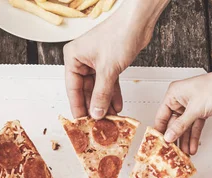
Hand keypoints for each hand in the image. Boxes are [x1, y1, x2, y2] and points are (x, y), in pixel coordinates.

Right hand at [64, 0, 167, 118]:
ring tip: (108, 118)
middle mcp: (82, 59)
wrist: (138, 21)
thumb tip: (95, 112)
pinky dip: (112, 94)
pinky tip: (116, 106)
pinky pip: (108, 83)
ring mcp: (95, 61)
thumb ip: (101, 94)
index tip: (81, 121)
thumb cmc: (119, 34)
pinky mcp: (109, 62)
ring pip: (98, 88)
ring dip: (104, 102)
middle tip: (97, 122)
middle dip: (93, 106)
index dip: (77, 106)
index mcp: (73, 57)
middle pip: (85, 89)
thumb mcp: (108, 70)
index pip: (72, 88)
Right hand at [155, 45, 211, 154]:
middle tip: (171, 151)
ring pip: (184, 127)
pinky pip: (194, 127)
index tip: (158, 143)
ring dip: (185, 140)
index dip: (160, 130)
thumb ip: (180, 125)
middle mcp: (181, 100)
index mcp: (174, 94)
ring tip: (183, 153)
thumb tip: (169, 136)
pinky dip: (194, 137)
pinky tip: (192, 146)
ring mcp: (191, 106)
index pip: (161, 116)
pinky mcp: (201, 111)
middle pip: (173, 123)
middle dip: (174, 138)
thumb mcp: (195, 109)